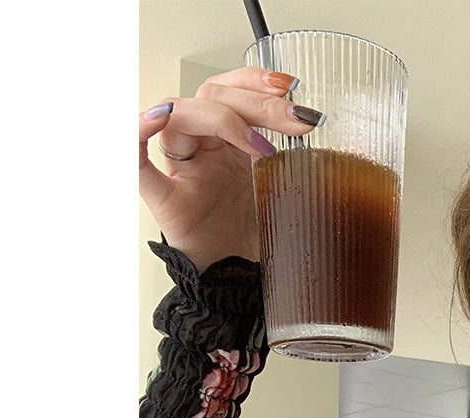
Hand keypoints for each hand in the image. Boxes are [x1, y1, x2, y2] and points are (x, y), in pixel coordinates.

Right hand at [139, 67, 320, 271]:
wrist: (239, 286)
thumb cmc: (256, 241)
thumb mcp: (285, 196)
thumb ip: (298, 167)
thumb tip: (332, 143)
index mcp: (227, 145)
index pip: (230, 90)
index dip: (254, 80)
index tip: (290, 87)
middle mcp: (201, 150)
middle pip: (212, 97)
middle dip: (258, 102)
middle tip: (297, 119)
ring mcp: (181, 171)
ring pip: (181, 115)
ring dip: (223, 119)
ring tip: (262, 146)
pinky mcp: (165, 200)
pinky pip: (137, 161)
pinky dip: (138, 134)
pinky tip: (157, 119)